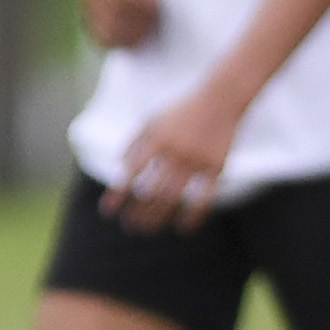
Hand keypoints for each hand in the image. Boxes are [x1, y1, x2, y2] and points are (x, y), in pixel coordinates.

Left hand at [106, 83, 240, 232]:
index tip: (108, 211)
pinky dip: (194, 215)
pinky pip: (205, 198)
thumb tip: (120, 167)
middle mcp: (175, 151)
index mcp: (156, 139)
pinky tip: (183, 227)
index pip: (132, 172)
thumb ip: (134, 142)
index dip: (118, 193)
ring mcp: (197, 160)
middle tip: (129, 226)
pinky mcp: (216, 167)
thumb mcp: (153, 120)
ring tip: (148, 230)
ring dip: (159, 218)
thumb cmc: (182, 111)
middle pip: (152, 191)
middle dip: (138, 213)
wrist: (221, 100)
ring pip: (174, 198)